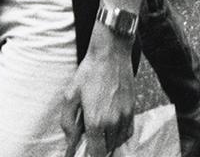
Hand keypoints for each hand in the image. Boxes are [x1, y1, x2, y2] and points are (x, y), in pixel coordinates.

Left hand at [61, 36, 134, 156]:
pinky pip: (128, 132)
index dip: (90, 155)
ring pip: (118, 142)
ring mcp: (124, 116)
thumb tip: (71, 141)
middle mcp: (112, 122)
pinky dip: (120, 134)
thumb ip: (68, 123)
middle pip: (107, 150)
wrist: (111, 53)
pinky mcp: (132, 109)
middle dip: (98, 148)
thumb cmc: (89, 72)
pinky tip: (112, 127)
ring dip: (109, 142)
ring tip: (100, 131)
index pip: (96, 154)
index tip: (84, 150)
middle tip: (90, 137)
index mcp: (95, 122)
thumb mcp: (71, 95)